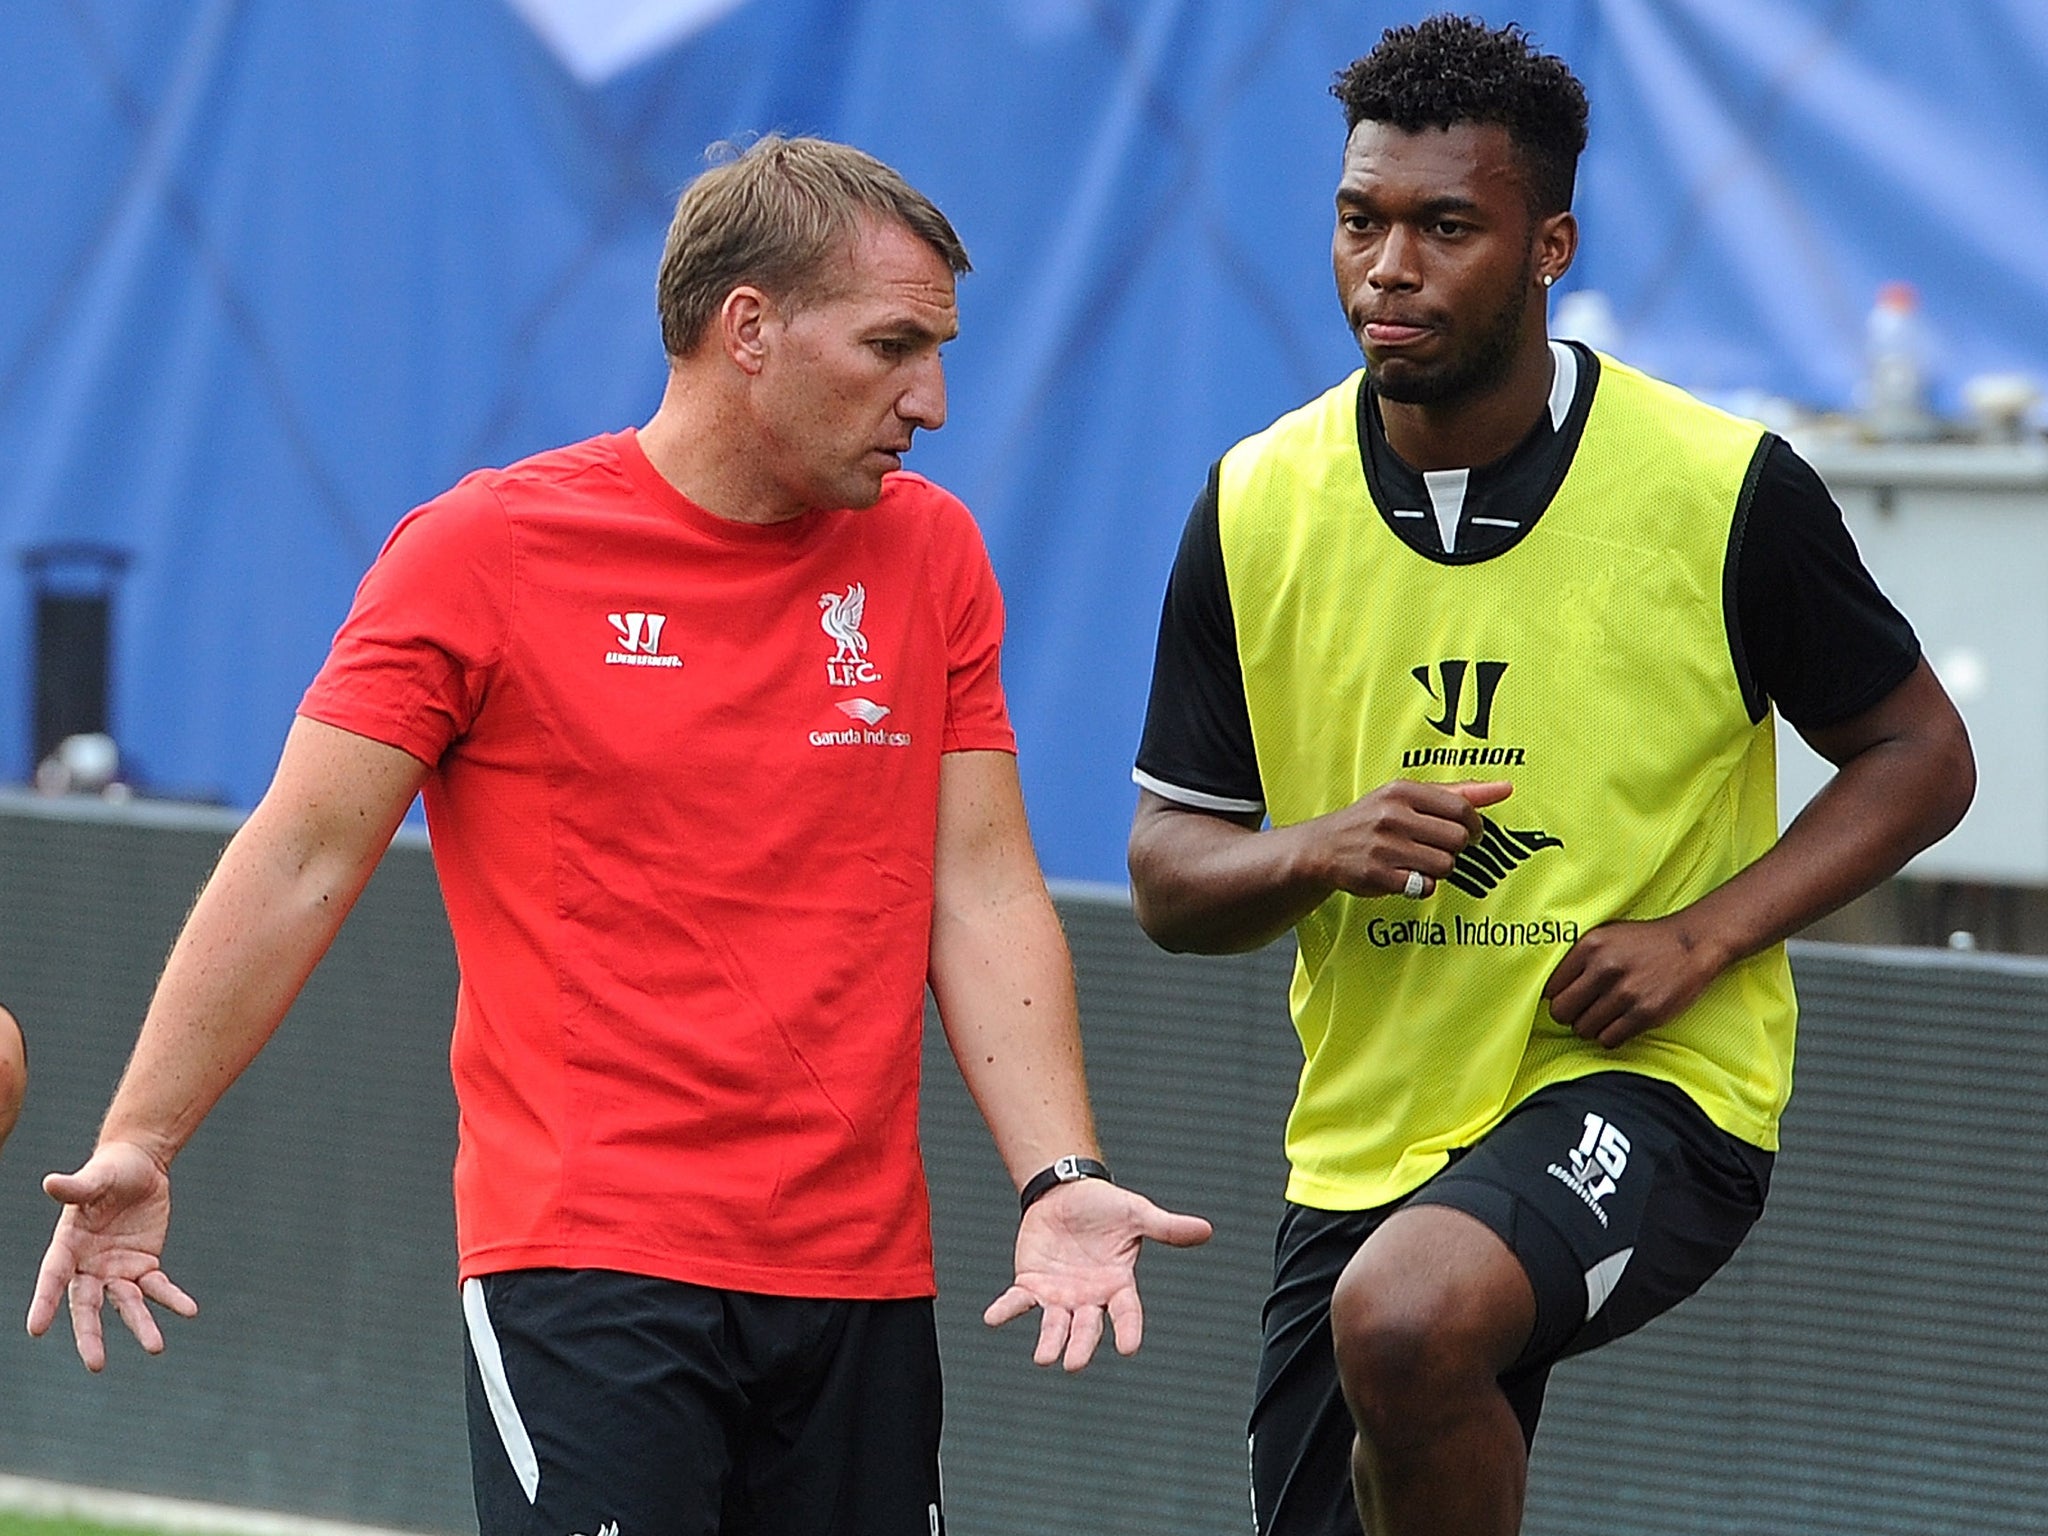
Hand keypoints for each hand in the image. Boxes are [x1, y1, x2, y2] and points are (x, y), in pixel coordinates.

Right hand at [26, 1141, 197, 1370]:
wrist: (140, 1166)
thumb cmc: (109, 1171)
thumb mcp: (95, 1177)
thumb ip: (76, 1187)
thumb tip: (50, 1183)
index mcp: (67, 1247)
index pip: (52, 1279)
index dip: (42, 1303)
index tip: (35, 1329)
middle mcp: (88, 1266)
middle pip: (87, 1306)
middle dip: (91, 1335)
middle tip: (96, 1364)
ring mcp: (117, 1269)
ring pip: (127, 1304)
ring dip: (141, 1325)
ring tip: (157, 1347)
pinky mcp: (145, 1265)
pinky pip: (159, 1287)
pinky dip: (173, 1299)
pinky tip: (189, 1311)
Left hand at [983, 1179, 1211, 1370]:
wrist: (1066, 1192)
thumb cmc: (1106, 1207)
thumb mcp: (1137, 1213)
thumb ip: (1167, 1227)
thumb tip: (1206, 1230)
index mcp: (1117, 1285)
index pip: (1126, 1313)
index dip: (1128, 1330)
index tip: (1129, 1348)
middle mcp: (1089, 1297)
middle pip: (1086, 1328)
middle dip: (1080, 1346)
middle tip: (1073, 1364)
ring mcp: (1060, 1295)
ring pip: (1054, 1325)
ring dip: (1049, 1341)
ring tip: (1043, 1359)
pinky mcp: (1032, 1283)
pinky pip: (1018, 1301)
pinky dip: (1006, 1310)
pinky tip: (993, 1317)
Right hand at [1310, 780, 1512, 898]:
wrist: (1322, 847)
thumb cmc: (1373, 820)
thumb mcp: (1409, 797)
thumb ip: (1458, 793)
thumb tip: (1504, 788)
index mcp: (1403, 791)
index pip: (1461, 809)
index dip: (1475, 827)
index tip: (1469, 834)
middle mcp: (1392, 816)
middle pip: (1457, 840)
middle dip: (1454, 849)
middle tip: (1436, 848)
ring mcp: (1383, 846)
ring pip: (1444, 866)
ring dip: (1437, 869)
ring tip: (1417, 862)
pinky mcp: (1377, 875)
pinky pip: (1423, 886)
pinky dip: (1419, 885)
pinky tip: (1403, 875)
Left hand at [1543, 915, 1728, 1048]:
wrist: (1691, 944)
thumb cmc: (1643, 942)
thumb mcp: (1605, 936)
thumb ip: (1577, 958)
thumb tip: (1548, 989)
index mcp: (1590, 946)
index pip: (1550, 987)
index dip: (1556, 996)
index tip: (1566, 998)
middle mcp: (1605, 968)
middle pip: (1561, 1012)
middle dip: (1568, 1015)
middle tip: (1581, 1011)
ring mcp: (1626, 992)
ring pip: (1583, 1029)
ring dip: (1590, 1027)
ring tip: (1604, 1015)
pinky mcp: (1646, 1013)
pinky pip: (1609, 1040)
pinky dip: (1609, 1036)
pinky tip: (1618, 1024)